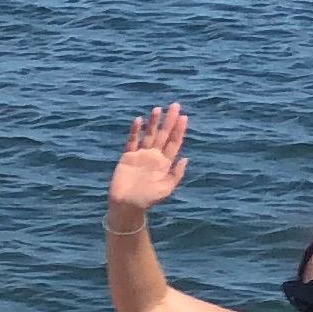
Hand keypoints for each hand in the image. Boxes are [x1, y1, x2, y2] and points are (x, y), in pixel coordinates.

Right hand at [108, 101, 188, 215]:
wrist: (126, 205)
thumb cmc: (147, 200)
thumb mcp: (166, 189)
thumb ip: (176, 174)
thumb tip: (186, 158)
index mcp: (165, 163)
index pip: (174, 143)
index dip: (179, 130)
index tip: (184, 117)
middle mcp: (154, 156)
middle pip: (163, 134)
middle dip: (169, 120)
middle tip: (175, 105)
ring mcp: (141, 155)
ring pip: (149, 135)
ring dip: (153, 122)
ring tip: (158, 109)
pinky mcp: (127, 157)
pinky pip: (132, 141)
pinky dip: (135, 131)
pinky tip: (139, 121)